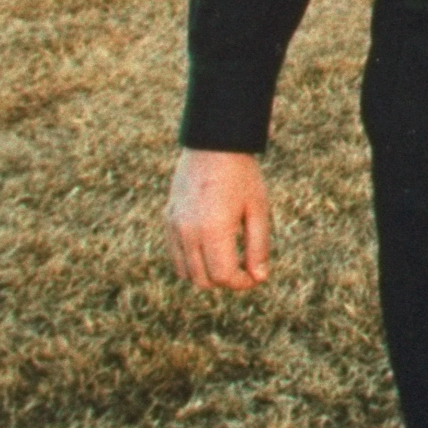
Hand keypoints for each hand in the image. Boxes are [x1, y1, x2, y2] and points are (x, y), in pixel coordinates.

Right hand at [167, 148, 270, 290]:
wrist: (214, 145)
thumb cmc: (241, 176)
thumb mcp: (258, 209)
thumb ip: (258, 247)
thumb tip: (258, 278)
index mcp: (214, 229)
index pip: (223, 276)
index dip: (241, 283)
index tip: (254, 275)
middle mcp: (189, 230)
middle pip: (203, 280)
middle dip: (225, 280)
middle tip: (243, 267)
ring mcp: (175, 225)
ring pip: (186, 272)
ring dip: (207, 273)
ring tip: (227, 257)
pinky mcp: (168, 219)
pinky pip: (175, 255)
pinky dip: (191, 262)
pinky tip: (210, 248)